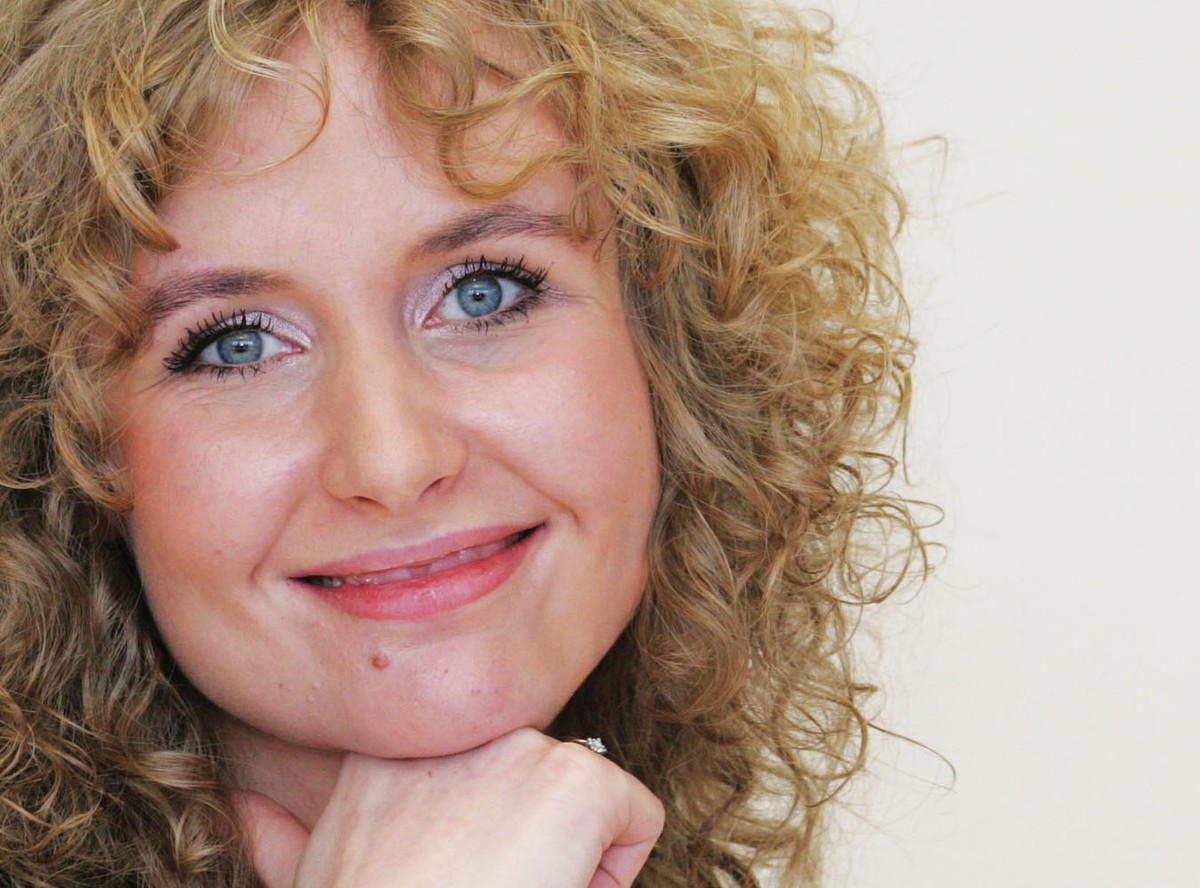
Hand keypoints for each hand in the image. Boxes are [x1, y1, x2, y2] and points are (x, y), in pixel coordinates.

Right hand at [234, 728, 663, 887]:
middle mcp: (453, 732)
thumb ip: (280, 835)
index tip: (448, 879)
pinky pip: (638, 817)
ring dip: (568, 854)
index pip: (471, 769)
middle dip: (526, 838)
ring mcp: (518, 748)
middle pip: (532, 780)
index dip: (476, 837)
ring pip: (586, 799)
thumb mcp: (308, 875)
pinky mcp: (576, 782)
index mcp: (386, 751)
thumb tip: (239, 810)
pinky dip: (616, 870)